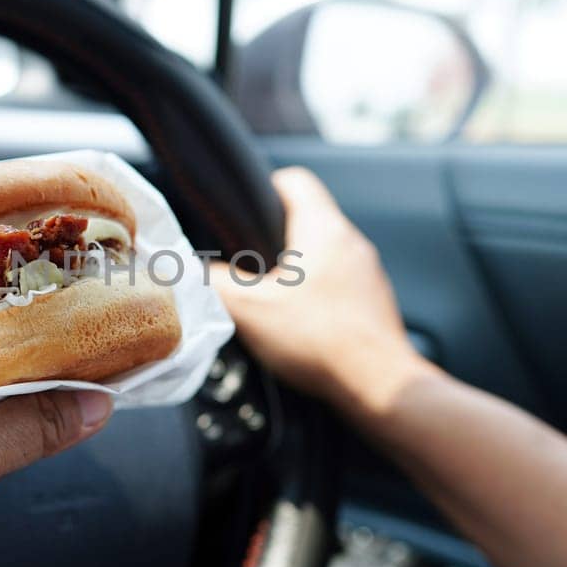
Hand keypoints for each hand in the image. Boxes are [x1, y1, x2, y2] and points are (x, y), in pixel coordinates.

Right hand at [210, 167, 432, 421]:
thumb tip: (187, 271)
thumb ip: (212, 283)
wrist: (379, 386)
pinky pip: (338, 287)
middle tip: (247, 269)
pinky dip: (316, 299)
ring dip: (296, 274)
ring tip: (271, 302)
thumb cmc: (321, 340)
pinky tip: (299, 327)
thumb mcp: (249, 309)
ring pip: (322, 257)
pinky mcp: (373, 304)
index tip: (242, 217)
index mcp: (323, 227)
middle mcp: (351, 242)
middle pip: (306, 220)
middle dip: (273, 243)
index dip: (262, 191)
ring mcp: (367, 274)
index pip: (293, 180)